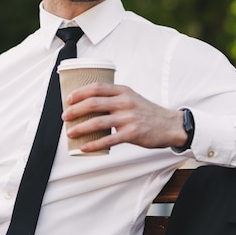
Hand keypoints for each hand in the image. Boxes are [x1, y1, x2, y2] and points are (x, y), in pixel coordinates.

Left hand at [62, 83, 187, 152]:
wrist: (170, 125)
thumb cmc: (148, 112)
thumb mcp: (132, 98)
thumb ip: (114, 98)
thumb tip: (89, 104)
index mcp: (123, 91)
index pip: (97, 87)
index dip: (80, 92)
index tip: (68, 99)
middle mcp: (125, 102)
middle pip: (93, 103)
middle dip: (75, 110)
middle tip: (65, 116)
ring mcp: (128, 118)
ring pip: (98, 122)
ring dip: (80, 128)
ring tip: (70, 132)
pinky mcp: (132, 134)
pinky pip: (108, 140)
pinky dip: (94, 144)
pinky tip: (85, 147)